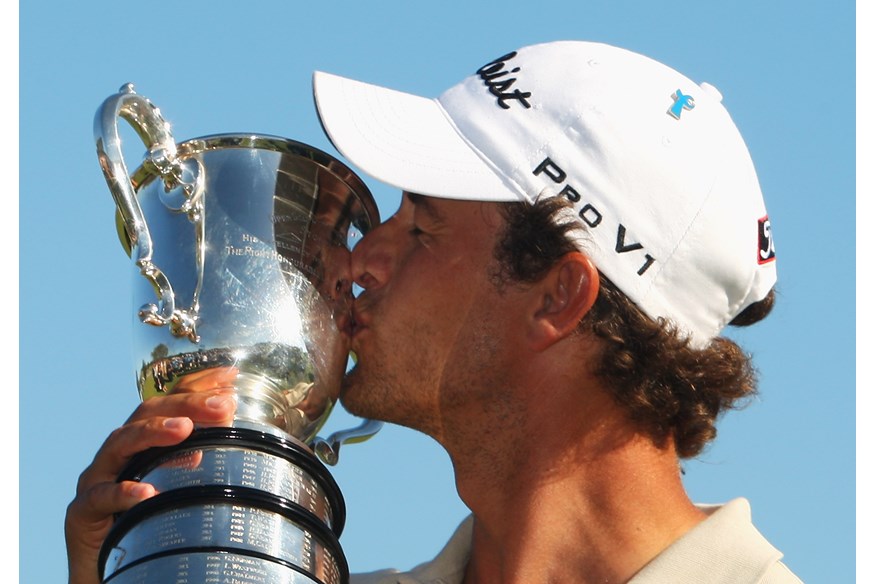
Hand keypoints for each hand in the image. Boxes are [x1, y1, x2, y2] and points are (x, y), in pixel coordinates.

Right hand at [65, 367, 237, 583]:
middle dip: (187, 405)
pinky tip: (147, 492)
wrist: (107, 570)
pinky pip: (100, 497)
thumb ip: (201, 458)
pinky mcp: (82, 510)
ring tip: (185, 429)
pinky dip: (123, 492)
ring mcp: (97, 477)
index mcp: (144, 441)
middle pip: (148, 413)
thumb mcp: (178, 487)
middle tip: (223, 405)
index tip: (231, 376)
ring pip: (121, 443)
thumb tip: (235, 430)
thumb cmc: (148, 522)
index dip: (198, 386)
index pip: (170, 402)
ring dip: (154, 432)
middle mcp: (119, 452)